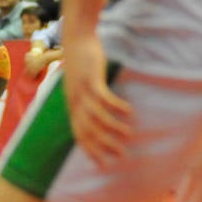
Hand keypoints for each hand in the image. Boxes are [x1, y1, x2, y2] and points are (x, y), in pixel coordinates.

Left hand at [63, 33, 131, 163]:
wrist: (75, 37)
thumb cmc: (80, 61)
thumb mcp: (79, 83)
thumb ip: (85, 99)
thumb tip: (94, 113)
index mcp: (71, 104)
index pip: (79, 134)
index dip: (90, 150)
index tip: (102, 164)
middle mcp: (74, 100)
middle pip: (88, 130)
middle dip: (104, 146)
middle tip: (121, 156)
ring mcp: (81, 90)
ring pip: (97, 116)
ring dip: (113, 128)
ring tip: (129, 135)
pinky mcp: (91, 78)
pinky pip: (104, 98)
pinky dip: (116, 107)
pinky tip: (130, 112)